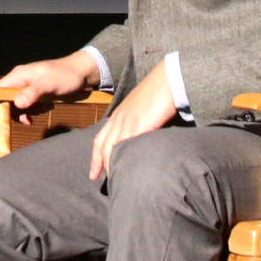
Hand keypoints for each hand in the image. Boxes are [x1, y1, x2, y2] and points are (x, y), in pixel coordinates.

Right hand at [0, 51, 99, 116]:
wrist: (82, 73)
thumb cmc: (66, 76)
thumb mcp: (49, 85)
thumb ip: (33, 93)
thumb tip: (17, 103)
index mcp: (18, 76)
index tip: (8, 117)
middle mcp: (20, 80)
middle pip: (6, 100)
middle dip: (15, 112)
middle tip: (29, 120)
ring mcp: (27, 86)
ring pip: (17, 105)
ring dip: (27, 113)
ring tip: (42, 111)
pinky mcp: (36, 93)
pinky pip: (28, 105)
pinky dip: (35, 111)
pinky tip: (46, 108)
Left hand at [88, 63, 181, 181]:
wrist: (167, 79)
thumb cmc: (159, 92)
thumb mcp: (141, 108)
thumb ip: (136, 121)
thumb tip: (138, 136)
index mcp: (118, 115)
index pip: (100, 139)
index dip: (95, 157)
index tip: (93, 173)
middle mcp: (119, 119)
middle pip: (103, 146)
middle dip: (100, 164)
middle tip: (99, 180)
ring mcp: (128, 122)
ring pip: (112, 148)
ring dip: (111, 165)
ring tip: (114, 182)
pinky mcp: (140, 124)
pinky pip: (127, 146)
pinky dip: (125, 160)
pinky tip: (127, 170)